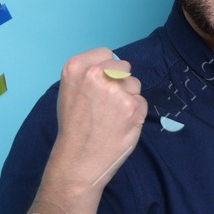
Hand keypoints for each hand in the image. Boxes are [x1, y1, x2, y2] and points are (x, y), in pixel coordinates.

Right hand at [51, 46, 147, 192]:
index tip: (100, 85)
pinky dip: (136, 114)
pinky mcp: (132, 106)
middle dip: (120, 82)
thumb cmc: (75, 127)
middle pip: (123, 66)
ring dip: (129, 99)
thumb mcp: (70, 90)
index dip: (106, 69)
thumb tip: (115, 64)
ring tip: (111, 118)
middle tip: (105, 105)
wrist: (78, 160)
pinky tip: (120, 126)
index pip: (106, 53)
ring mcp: (115, 90)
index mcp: (75, 67)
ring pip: (135, 84)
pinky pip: (142, 102)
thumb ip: (89, 73)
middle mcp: (95, 74)